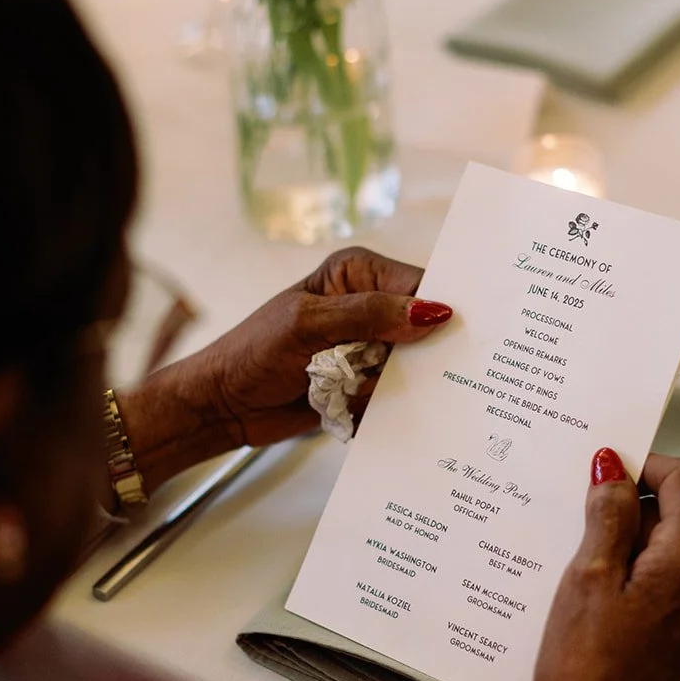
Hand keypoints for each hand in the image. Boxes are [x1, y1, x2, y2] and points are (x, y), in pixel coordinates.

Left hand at [197, 246, 451, 446]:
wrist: (224, 404)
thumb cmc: (252, 352)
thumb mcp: (308, 325)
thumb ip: (367, 315)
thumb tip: (429, 312)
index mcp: (357, 272)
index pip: (418, 285)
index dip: (440, 309)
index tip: (455, 337)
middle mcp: (369, 305)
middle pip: (424, 327)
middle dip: (418, 354)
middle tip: (395, 370)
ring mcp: (368, 346)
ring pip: (414, 367)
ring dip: (395, 385)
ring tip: (356, 391)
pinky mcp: (365, 382)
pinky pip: (397, 395)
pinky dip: (383, 406)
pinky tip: (357, 408)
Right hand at [528, 449, 679, 680]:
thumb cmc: (581, 662)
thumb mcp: (586, 575)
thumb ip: (608, 513)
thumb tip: (614, 467)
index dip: (648, 467)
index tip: (605, 478)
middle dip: (635, 517)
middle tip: (583, 540)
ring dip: (639, 553)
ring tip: (591, 582)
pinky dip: (649, 586)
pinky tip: (609, 612)